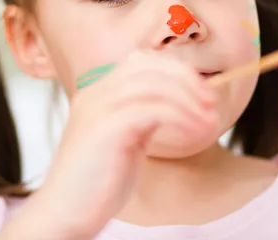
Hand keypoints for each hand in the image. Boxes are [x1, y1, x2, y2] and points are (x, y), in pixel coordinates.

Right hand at [27, 52, 218, 237]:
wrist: (65, 215)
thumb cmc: (98, 182)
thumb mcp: (127, 140)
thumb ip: (145, 117)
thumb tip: (179, 103)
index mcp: (100, 92)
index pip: (143, 62)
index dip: (178, 72)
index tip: (203, 94)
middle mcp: (95, 92)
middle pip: (150, 66)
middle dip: (188, 82)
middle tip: (212, 104)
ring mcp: (98, 107)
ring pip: (154, 85)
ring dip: (189, 101)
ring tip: (209, 122)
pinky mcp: (104, 128)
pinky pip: (153, 110)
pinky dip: (180, 118)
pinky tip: (195, 133)